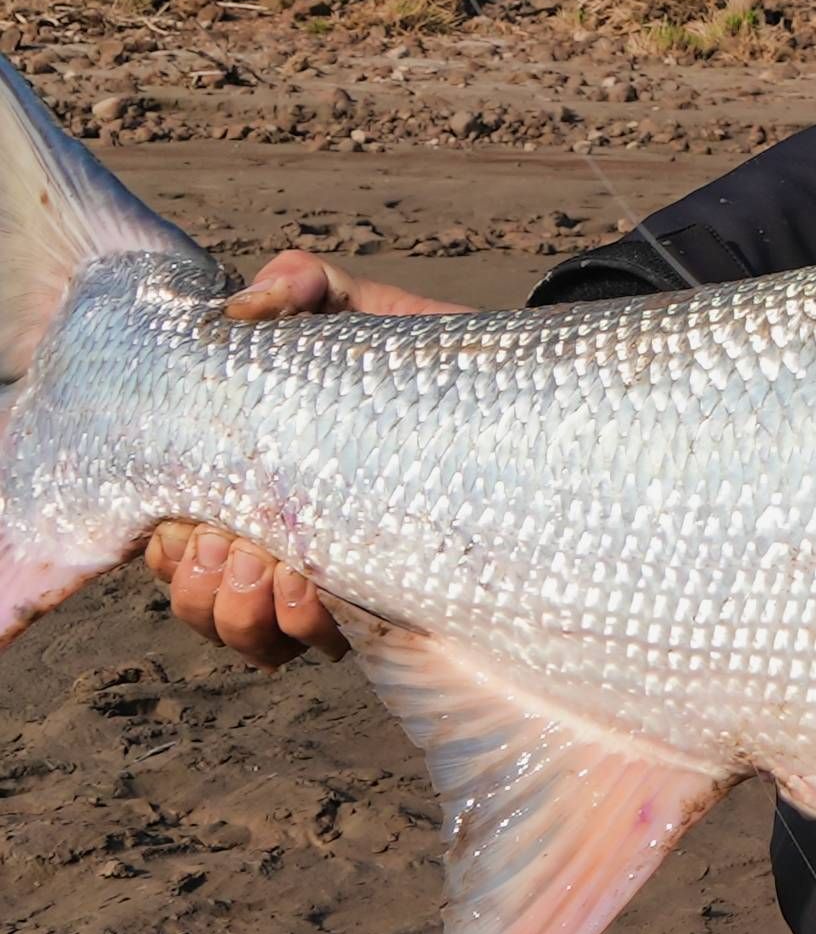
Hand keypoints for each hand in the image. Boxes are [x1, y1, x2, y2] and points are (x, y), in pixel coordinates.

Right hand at [148, 252, 468, 667]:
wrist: (532, 399)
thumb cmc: (432, 359)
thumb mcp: (367, 313)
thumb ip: (306, 288)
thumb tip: (257, 297)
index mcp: (255, 484)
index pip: (170, 537)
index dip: (165, 543)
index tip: (187, 522)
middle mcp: (283, 543)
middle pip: (197, 599)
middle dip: (200, 584)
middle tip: (233, 546)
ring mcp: (334, 583)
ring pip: (249, 634)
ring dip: (243, 612)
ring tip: (274, 569)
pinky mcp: (391, 608)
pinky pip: (319, 646)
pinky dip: (304, 627)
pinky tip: (324, 594)